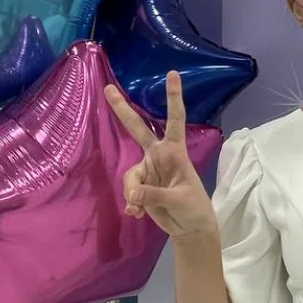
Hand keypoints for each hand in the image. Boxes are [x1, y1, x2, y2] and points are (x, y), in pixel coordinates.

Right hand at [106, 72, 217, 242]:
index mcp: (175, 152)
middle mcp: (159, 156)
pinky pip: (128, 191)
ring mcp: (148, 170)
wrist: (190, 228)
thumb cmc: (194, 208)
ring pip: (130, 175)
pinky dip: (131, 204)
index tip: (173, 74)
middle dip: (123, 109)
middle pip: (138, 129)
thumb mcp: (180, 200)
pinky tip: (138, 214)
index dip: (173, 98)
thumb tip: (133, 193)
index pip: (175, 120)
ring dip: (133, 193)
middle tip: (108, 88)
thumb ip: (155, 195)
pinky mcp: (141, 187)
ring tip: (141, 208)